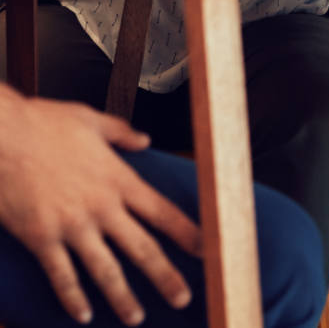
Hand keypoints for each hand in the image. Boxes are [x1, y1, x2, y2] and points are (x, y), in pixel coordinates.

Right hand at [0, 88, 200, 325]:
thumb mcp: (91, 120)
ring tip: (136, 319)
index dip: (187, 233)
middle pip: (142, 248)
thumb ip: (121, 133)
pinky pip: (61, 275)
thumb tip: (145, 139)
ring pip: (105, 269)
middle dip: (165, 276)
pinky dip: (72, 297)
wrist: (1, 135)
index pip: (163, 212)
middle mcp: (102, 206)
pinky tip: (83, 316)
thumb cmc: (42, 123)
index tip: (207, 250)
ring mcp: (72, 225)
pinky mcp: (40, 237)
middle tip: (183, 299)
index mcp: (119, 178)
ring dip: (123, 297)